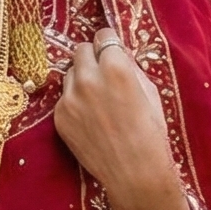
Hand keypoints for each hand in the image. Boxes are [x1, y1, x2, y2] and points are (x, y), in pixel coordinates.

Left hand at [55, 28, 194, 209]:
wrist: (134, 173)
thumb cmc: (151, 133)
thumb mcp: (150, 92)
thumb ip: (130, 68)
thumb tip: (116, 55)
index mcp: (115, 67)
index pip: (102, 36)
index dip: (109, 45)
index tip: (112, 53)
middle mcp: (87, 77)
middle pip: (80, 50)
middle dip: (92, 58)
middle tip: (103, 74)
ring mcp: (69, 98)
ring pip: (70, 74)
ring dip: (81, 80)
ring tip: (97, 101)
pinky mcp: (59, 117)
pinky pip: (64, 99)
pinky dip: (75, 104)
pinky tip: (90, 120)